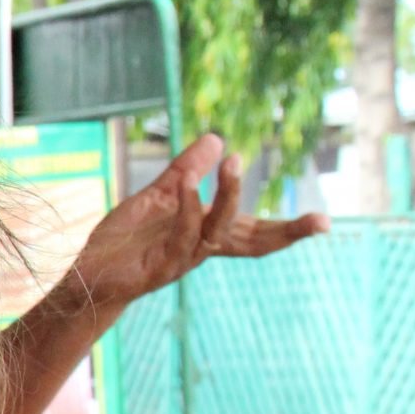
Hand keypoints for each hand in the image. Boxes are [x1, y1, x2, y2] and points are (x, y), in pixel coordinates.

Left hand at [68, 133, 329, 314]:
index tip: (327, 222)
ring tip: (233, 163)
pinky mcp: (159, 267)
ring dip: (228, 197)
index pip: (257, 231)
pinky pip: (180, 236)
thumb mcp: (157, 198)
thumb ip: (185, 170)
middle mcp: (203, 250)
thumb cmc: (124, 241)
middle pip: (256, 244)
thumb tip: (217, 139)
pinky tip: (188, 186)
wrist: (87, 274)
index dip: (290, 228)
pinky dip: (187, 210)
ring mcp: (183, 260)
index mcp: (209, 235)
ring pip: (218, 232)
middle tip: (322, 222)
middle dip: (289, 233)